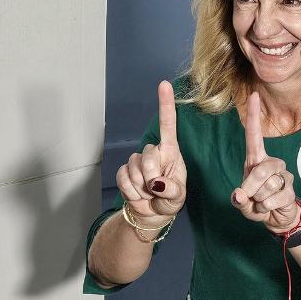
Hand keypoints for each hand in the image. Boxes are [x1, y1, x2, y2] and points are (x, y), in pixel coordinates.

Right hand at [116, 81, 186, 224]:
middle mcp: (154, 153)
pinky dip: (131, 191)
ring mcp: (137, 161)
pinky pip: (123, 178)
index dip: (166, 104)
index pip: (169, 125)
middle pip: (147, 157)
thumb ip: (171, 190)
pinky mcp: (124, 171)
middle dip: (151, 177)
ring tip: (149, 193)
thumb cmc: (169, 201)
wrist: (151, 214)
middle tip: (156, 190)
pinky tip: (138, 195)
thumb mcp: (177, 198)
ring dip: (141, 187)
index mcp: (171, 153)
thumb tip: (156, 182)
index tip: (164, 85)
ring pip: (133, 169)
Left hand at [231, 92, 299, 232]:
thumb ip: (238, 200)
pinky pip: (276, 197)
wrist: (276, 218)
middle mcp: (271, 163)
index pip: (254, 135)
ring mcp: (284, 175)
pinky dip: (266, 207)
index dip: (253, 116)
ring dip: (259, 199)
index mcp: (256, 160)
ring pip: (269, 185)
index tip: (253, 95)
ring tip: (261, 201)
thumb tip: (239, 195)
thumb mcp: (242, 203)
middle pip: (261, 169)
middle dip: (251, 187)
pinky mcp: (291, 190)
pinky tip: (269, 207)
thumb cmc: (256, 203)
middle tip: (248, 198)